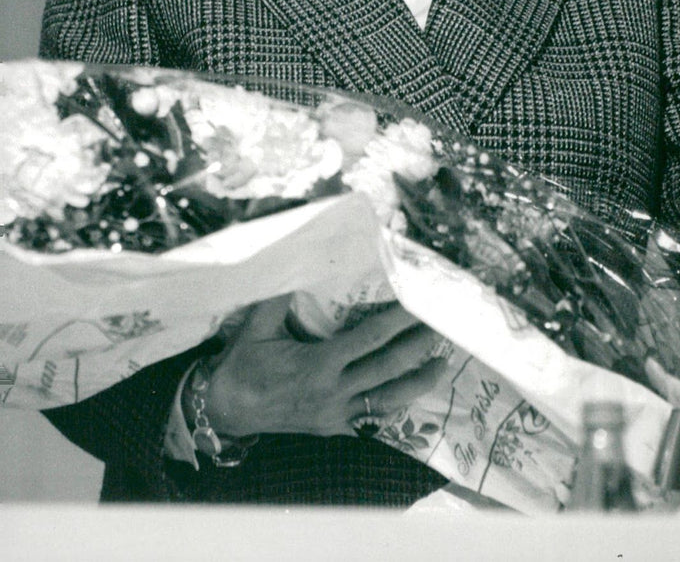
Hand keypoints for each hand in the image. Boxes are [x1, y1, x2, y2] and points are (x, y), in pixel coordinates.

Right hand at [201, 294, 447, 439]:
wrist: (225, 410)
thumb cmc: (243, 364)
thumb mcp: (257, 326)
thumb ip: (279, 296)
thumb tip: (299, 261)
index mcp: (317, 365)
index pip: (368, 341)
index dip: (396, 324)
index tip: (417, 306)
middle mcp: (333, 392)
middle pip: (387, 369)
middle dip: (417, 348)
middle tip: (441, 328)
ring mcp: (335, 415)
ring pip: (387, 400)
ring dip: (417, 383)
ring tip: (443, 365)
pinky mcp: (334, 428)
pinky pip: (371, 418)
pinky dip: (394, 406)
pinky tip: (411, 394)